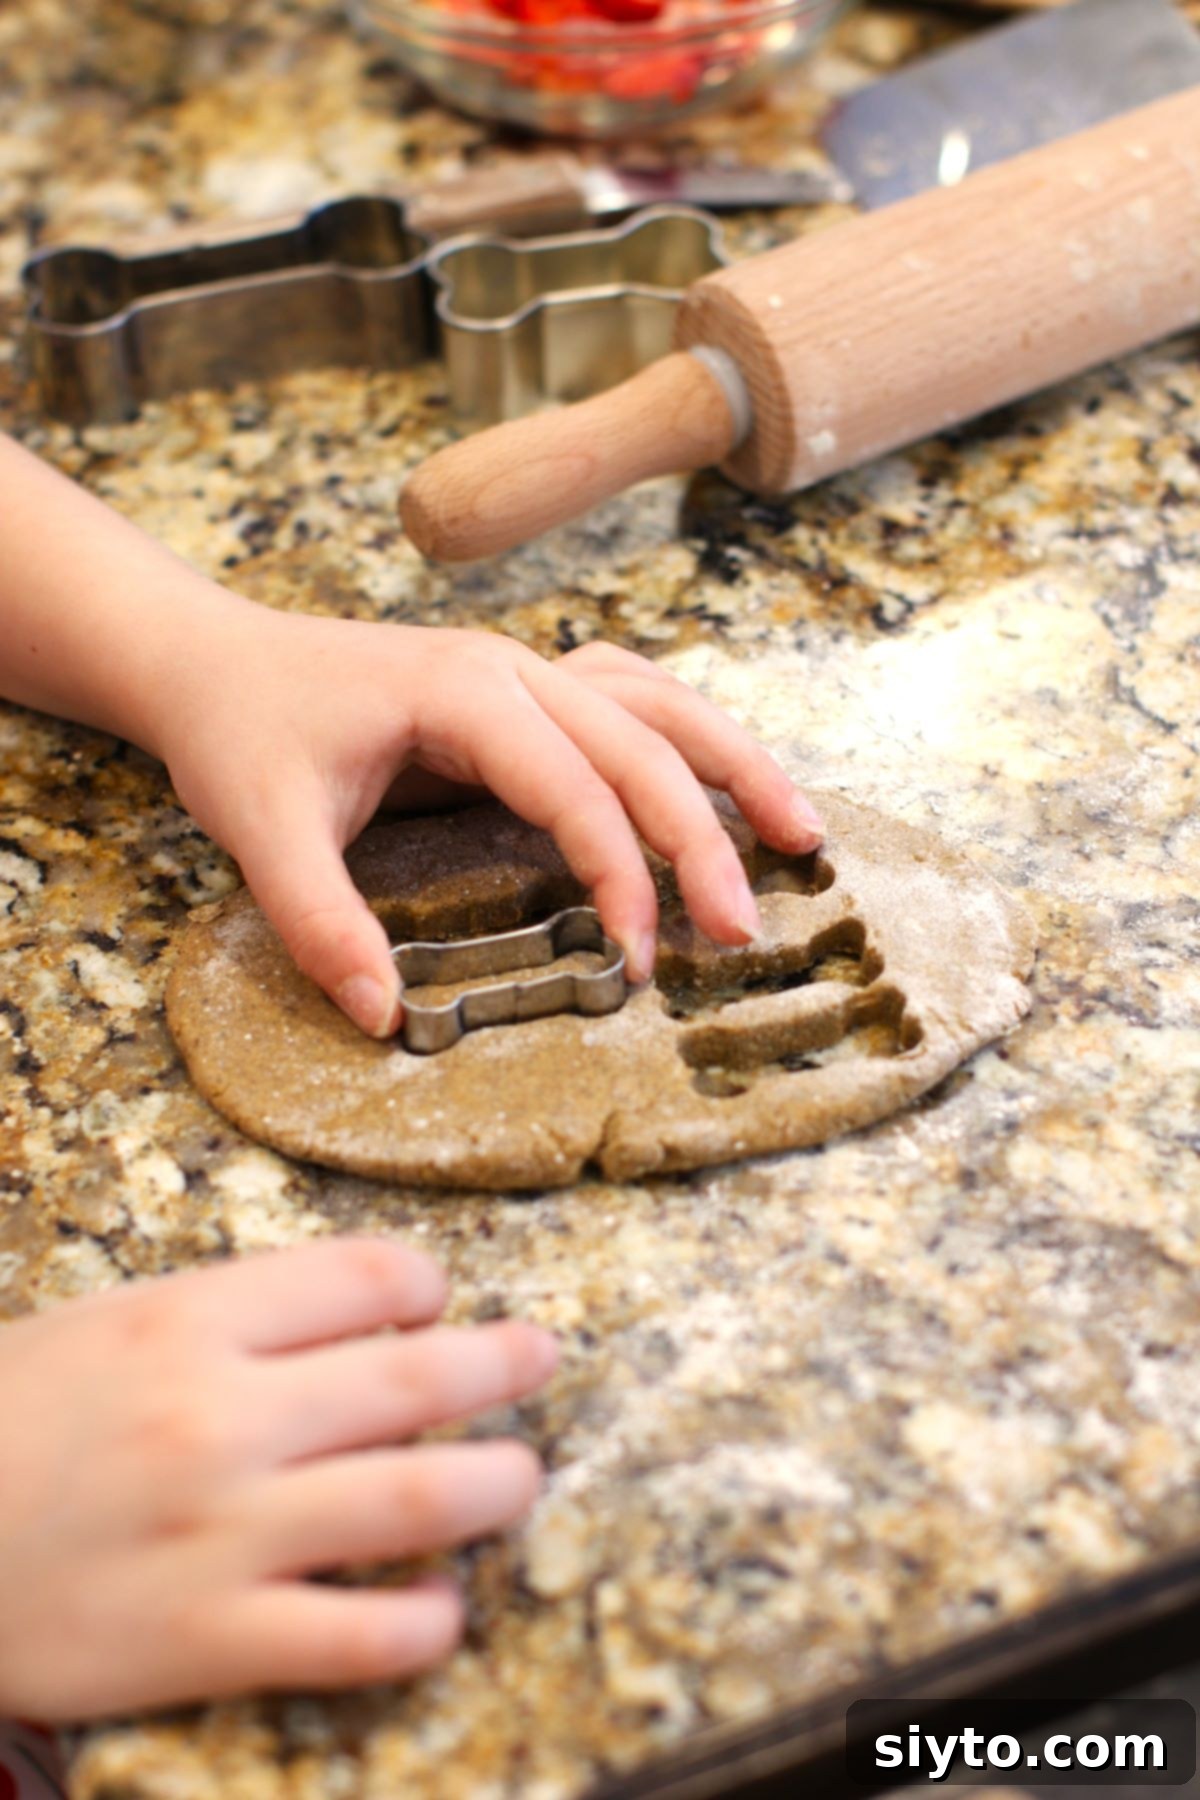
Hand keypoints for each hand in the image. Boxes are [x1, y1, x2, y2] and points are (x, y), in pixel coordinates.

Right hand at [0, 1239, 555, 1720]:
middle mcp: (226, 1414)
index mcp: (191, 1320)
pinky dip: (421, 1624)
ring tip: (523, 1477)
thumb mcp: (101, 1329)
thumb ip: (221, 1322)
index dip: (422, 1283)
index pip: (364, 1278)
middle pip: (416, 1374)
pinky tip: (442, 1611)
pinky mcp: (207, 1640)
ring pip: (419, 1496)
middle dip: (500, 1362)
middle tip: (541, 1356)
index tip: (435, 1299)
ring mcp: (226, 1531)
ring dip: (498, 1484)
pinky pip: (356, 1636)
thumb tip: (345, 1324)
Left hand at [155, 609, 822, 1036]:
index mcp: (464, 694)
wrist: (212, 659)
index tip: (639, 963)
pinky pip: (631, 702)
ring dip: (732, 765)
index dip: (620, 876)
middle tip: (745, 930)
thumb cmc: (241, 733)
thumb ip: (321, 921)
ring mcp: (526, 673)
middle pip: (643, 745)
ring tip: (801, 833)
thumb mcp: (262, 831)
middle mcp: (514, 671)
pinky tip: (723, 785)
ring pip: (660, 706)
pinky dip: (689, 741)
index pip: (575, 787)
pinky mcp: (523, 693)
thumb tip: (385, 1016)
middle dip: (703, 837)